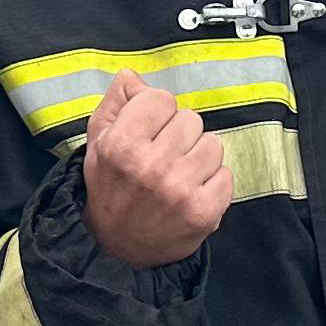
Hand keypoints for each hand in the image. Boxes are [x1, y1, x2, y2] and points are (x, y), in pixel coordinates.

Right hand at [81, 70, 233, 267]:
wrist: (117, 248)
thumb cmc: (110, 188)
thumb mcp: (98, 142)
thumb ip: (115, 102)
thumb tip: (134, 76)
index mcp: (121, 145)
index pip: (162, 98)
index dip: (156, 113)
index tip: (149, 131)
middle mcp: (151, 166)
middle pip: (191, 119)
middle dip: (178, 134)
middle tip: (162, 157)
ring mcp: (180, 190)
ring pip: (213, 144)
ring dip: (198, 157)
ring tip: (178, 174)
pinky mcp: (204, 212)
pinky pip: (226, 174)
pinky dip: (212, 182)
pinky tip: (191, 192)